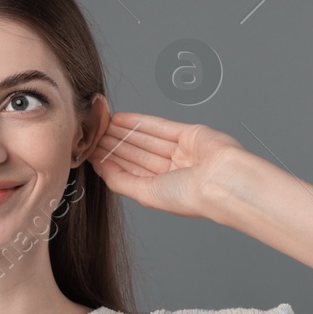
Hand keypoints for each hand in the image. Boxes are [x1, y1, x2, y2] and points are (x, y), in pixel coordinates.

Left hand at [86, 111, 246, 218]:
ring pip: (146, 139)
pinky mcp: (190, 134)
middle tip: (93, 134)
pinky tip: (120, 118)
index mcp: (165, 190)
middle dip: (115, 144)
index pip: (132, 171)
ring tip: (101, 124)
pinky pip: (160, 126)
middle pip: (137, 153)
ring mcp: (183, 152)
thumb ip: (121, 181)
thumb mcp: (146, 193)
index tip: (91, 152)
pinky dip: (139, 121)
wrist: (221, 180)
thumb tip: (100, 168)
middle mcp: (174, 171)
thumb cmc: (189, 196)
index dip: (111, 161)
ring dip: (123, 132)